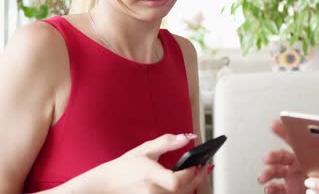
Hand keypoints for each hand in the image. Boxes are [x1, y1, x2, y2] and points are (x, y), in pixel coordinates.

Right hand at [70, 133, 208, 193]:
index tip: (198, 164)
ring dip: (192, 186)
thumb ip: (167, 142)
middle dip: (199, 178)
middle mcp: (151, 191)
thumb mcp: (145, 150)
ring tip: (199, 173)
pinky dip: (183, 191)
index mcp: (149, 175)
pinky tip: (187, 183)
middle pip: (183, 191)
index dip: (190, 174)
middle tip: (206, 167)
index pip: (176, 181)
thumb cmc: (124, 167)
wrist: (105, 185)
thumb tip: (187, 137)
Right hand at [258, 120, 305, 193]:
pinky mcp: (290, 190)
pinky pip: (277, 189)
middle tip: (268, 157)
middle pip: (281, 156)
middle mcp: (299, 165)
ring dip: (267, 173)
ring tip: (264, 177)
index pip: (296, 139)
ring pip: (275, 172)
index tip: (275, 124)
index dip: (285, 130)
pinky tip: (269, 188)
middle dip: (272, 156)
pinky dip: (271, 189)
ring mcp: (293, 178)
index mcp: (311, 154)